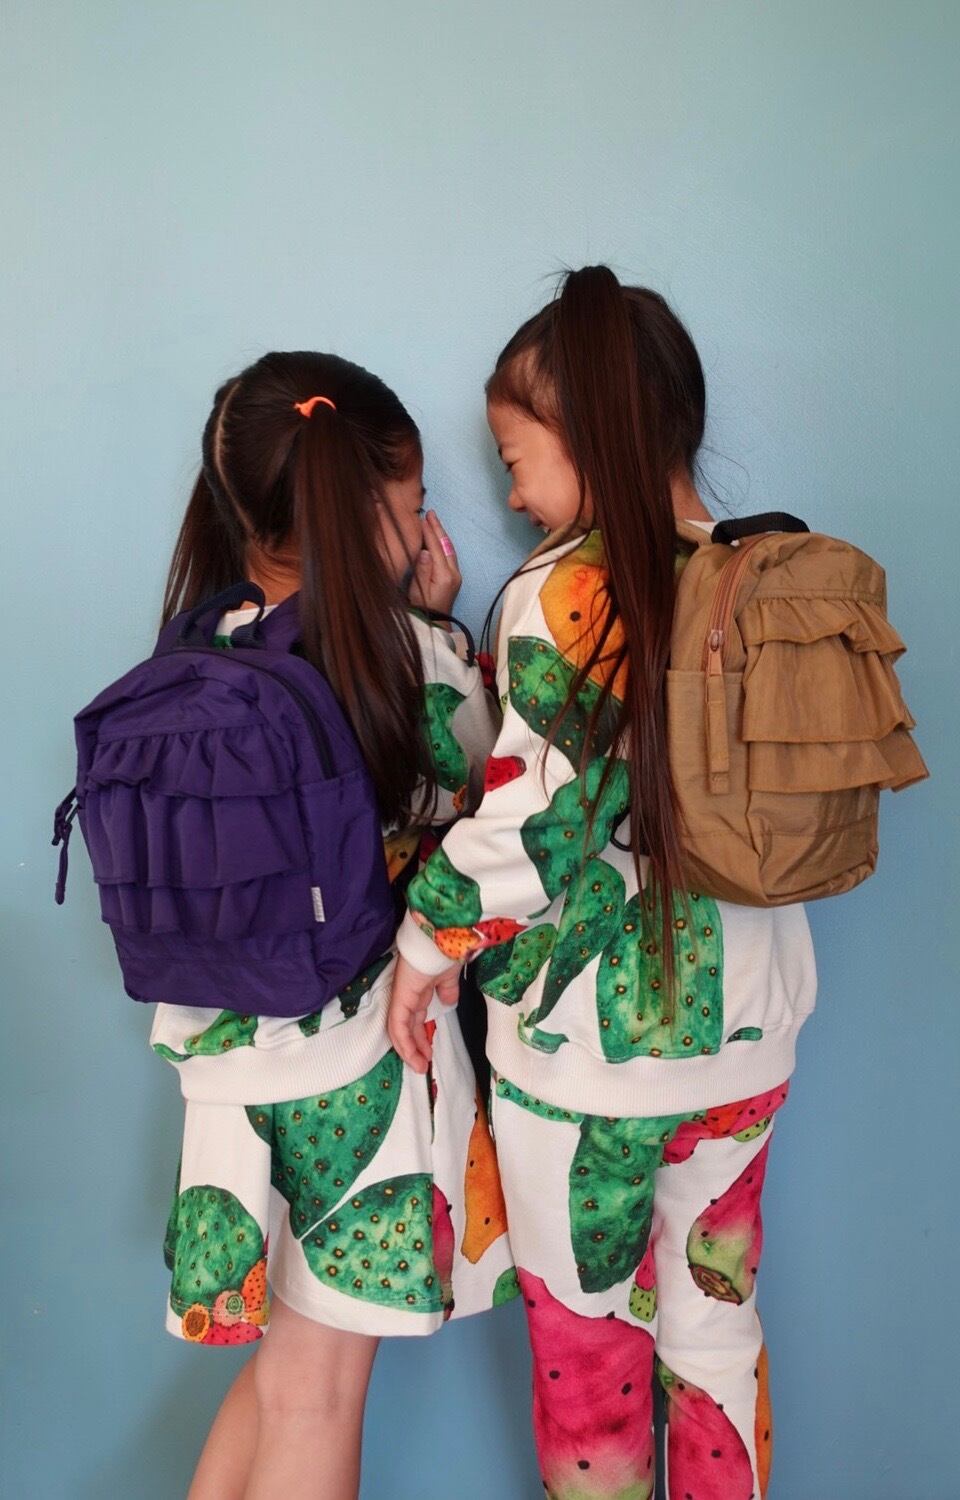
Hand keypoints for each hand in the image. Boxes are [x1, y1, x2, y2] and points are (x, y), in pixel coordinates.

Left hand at [388, 955, 459, 1072]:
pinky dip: (404, 1042)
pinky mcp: (400, 998)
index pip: (415, 1016)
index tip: (428, 1052)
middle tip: (423, 1064)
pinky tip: (412, 1055)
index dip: (420, 1035)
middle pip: (407, 1025)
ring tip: (419, 1066)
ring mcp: (402, 995)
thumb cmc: (446, 953)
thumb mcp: (449, 976)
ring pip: (399, 1029)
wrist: (442, 939)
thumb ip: (447, 989)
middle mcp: (408, 994)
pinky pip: (398, 1025)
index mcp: (420, 988)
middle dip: (415, 1047)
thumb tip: (448, 1001)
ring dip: (409, 1050)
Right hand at [408, 510, 461, 617]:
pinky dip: (443, 543)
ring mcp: (455, 575)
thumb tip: (424, 550)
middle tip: (431, 513)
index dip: (429, 532)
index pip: (436, 548)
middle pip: (446, 545)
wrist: (435, 625)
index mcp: (444, 576)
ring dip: (441, 534)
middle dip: (438, 528)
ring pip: (449, 549)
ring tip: (434, 521)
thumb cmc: (423, 610)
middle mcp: (453, 573)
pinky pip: (449, 555)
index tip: (422, 518)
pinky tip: (438, 538)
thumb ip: (422, 570)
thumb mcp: (418, 591)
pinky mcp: (454, 578)